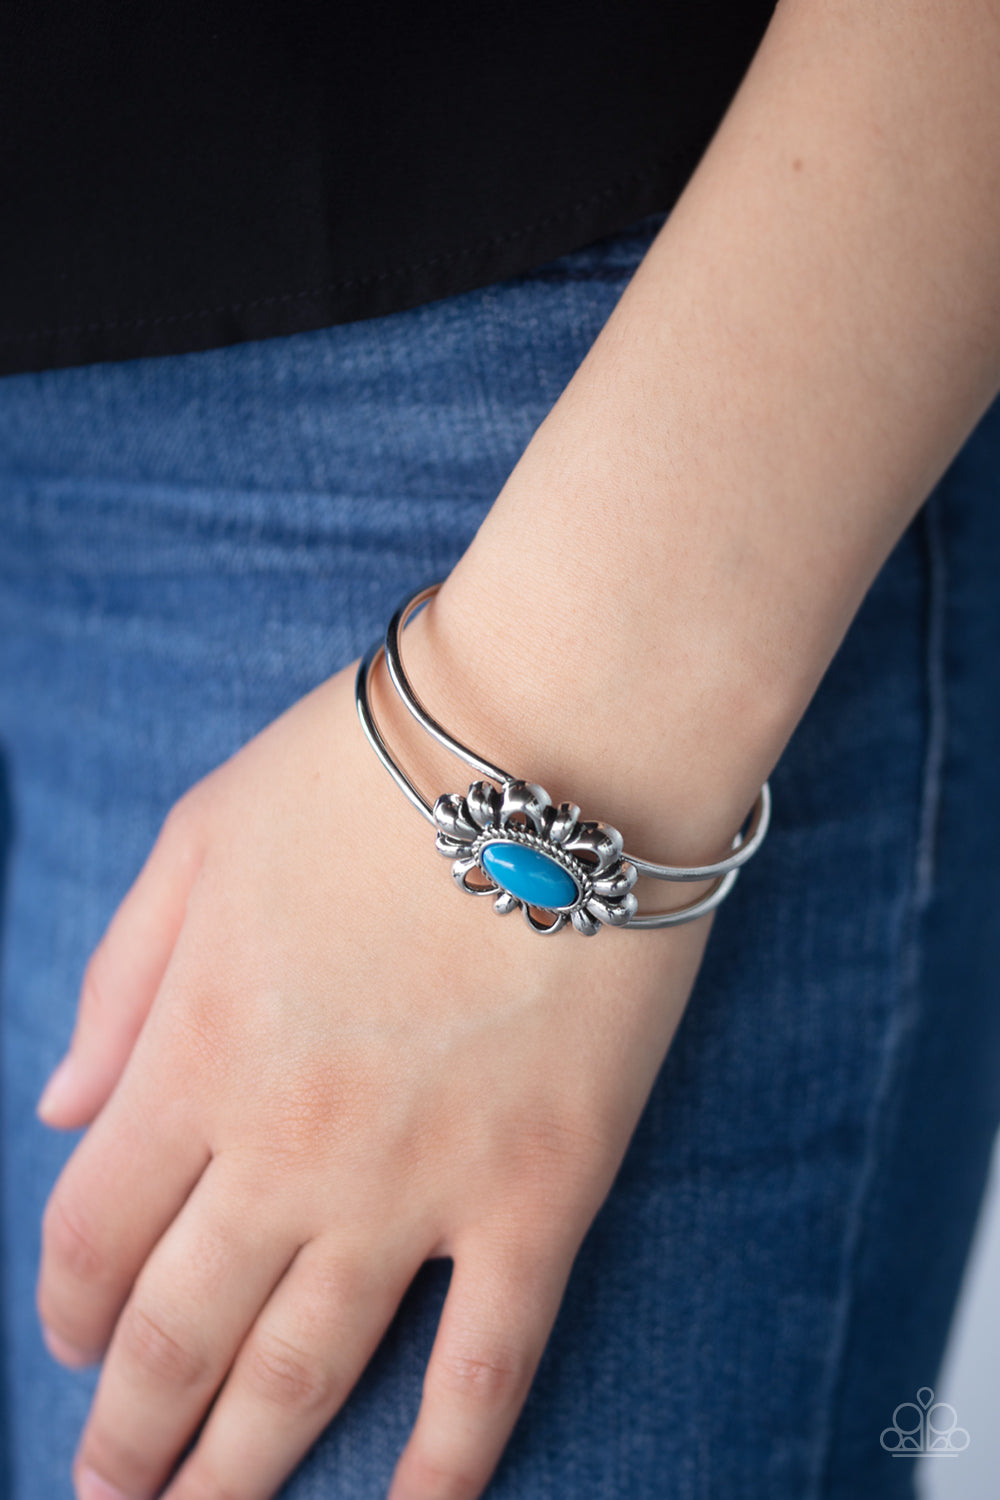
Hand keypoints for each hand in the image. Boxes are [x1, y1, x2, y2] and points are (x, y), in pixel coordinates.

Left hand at [35, 612, 718, 1499]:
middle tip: (110, 1492)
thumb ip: (122, 978)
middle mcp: (287, 1146)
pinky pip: (486, 1365)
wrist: (557, 741)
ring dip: (240, 1470)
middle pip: (181, 1331)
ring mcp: (417, 1184)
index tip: (73, 1343)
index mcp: (197, 1051)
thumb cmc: (374, 770)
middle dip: (132, 1431)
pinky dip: (444, 1461)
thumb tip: (61, 1106)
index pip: (96, 1230)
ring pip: (306, 1372)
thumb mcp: (202, 836)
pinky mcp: (540, 1191)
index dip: (71, 1304)